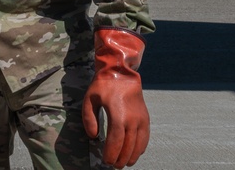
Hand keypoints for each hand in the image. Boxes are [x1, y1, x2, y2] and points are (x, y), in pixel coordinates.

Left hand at [82, 28, 149, 167]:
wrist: (121, 73)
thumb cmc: (103, 86)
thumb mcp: (89, 99)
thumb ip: (89, 119)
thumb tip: (93, 137)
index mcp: (118, 114)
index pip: (116, 141)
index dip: (111, 153)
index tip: (106, 161)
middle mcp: (132, 119)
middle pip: (128, 145)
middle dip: (121, 158)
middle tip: (114, 166)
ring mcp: (141, 119)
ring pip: (139, 144)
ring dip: (132, 156)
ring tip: (124, 163)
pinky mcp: (146, 118)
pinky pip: (145, 137)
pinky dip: (141, 148)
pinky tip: (134, 153)